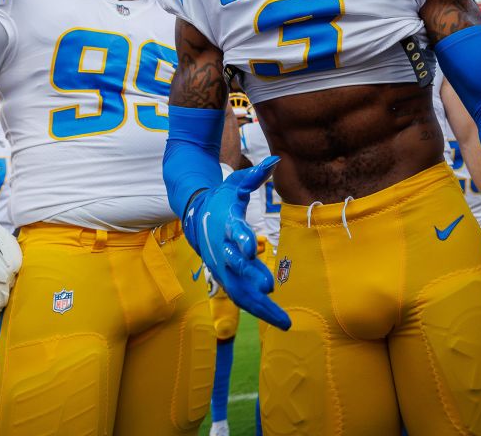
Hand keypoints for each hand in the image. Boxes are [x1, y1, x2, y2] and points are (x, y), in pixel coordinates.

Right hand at [182, 156, 289, 329]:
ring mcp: (222, 266)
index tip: (253, 248)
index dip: (242, 239)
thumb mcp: (236, 182)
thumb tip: (275, 159)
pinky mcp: (225, 277)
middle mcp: (222, 249)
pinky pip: (240, 297)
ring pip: (238, 290)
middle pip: (235, 266)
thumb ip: (255, 174)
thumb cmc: (221, 198)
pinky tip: (277, 319)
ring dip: (260, 306)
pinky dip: (257, 309)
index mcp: (226, 224)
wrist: (196, 217)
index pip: (234, 232)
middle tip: (270, 289)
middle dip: (251, 278)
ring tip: (284, 322)